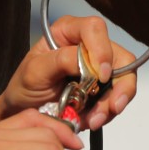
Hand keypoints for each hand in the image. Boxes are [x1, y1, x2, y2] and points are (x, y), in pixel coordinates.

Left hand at [0, 15, 137, 130]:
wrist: (25, 112)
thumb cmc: (24, 87)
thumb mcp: (34, 72)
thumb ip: (60, 61)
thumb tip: (89, 62)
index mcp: (70, 31)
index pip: (95, 29)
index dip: (102, 50)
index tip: (101, 76)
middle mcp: (90, 45)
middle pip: (119, 55)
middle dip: (121, 84)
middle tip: (114, 107)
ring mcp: (100, 67)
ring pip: (124, 79)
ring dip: (113, 103)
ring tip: (93, 120)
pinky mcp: (104, 87)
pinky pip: (118, 96)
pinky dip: (108, 112)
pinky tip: (92, 120)